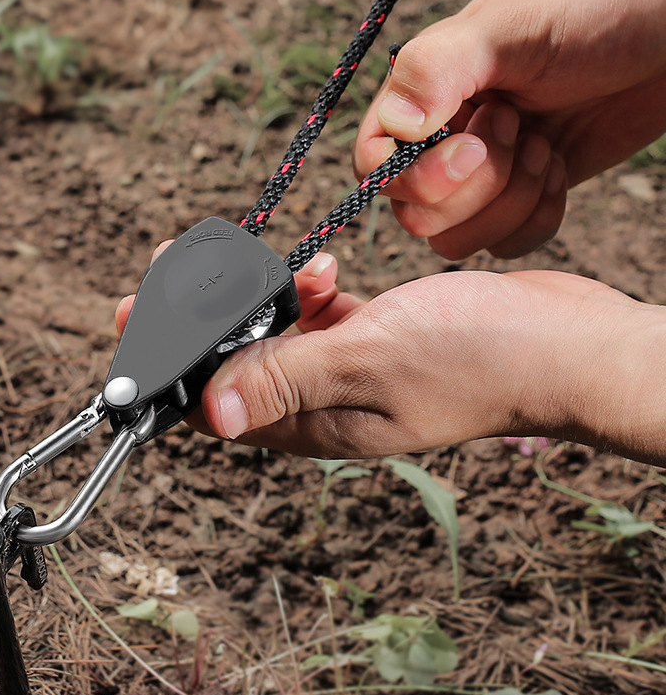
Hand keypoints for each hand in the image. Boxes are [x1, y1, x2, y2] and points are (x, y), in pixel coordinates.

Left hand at [116, 246, 665, 464]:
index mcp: (311, 426)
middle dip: (203, 317)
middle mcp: (320, 407)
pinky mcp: (373, 341)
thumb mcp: (368, 363)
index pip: (213, 404)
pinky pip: (316, 317)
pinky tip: (324, 269)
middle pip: (233, 364)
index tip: (133, 316)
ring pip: (272, 334)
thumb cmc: (477, 360)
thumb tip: (209, 414)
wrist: (562, 343)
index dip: (168, 363)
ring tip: (296, 270)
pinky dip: (308, 290)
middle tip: (178, 268)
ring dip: (264, 296)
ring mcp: (346, 373)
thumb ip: (286, 379)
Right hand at [353, 0, 665, 259]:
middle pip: (417, 216)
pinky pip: (504, 247)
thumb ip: (438, 68)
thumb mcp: (510, 27)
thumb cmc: (593, 16)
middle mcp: (437, 145)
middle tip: (521, 125)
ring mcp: (477, 180)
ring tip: (546, 145)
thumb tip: (393, 127)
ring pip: (457, 242)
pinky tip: (560, 168)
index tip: (473, 149)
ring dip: (511, 201)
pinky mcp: (517, 203)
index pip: (375, 167)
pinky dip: (538, 217)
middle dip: (480, 184)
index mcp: (420, 101)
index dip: (415, 178)